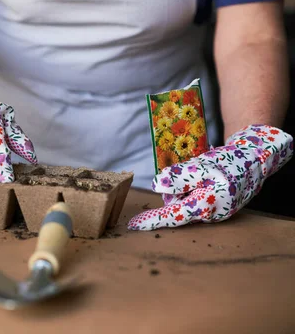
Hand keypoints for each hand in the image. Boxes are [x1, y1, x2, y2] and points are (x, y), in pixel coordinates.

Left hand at [128, 124, 292, 229]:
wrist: (255, 162)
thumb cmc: (228, 163)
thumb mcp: (202, 166)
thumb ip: (180, 177)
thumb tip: (157, 185)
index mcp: (205, 206)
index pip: (172, 215)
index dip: (152, 219)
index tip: (133, 225)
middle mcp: (208, 215)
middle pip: (175, 205)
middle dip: (175, 190)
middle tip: (193, 172)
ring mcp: (211, 213)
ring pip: (182, 200)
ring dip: (184, 186)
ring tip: (203, 173)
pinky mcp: (212, 207)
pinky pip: (192, 198)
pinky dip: (192, 187)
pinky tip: (205, 178)